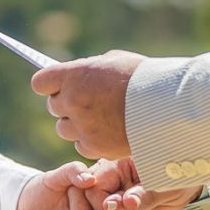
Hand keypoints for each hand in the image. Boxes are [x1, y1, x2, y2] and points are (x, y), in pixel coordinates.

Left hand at [30, 50, 144, 159]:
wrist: (168, 104)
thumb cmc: (143, 78)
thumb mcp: (114, 62)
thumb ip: (90, 71)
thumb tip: (78, 78)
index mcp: (74, 76)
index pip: (41, 82)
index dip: (50, 84)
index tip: (59, 84)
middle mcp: (72, 101)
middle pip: (53, 106)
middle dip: (66, 104)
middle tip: (86, 101)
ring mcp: (82, 126)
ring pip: (64, 129)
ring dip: (76, 124)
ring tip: (98, 118)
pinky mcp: (95, 147)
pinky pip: (81, 145)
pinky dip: (90, 141)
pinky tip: (108, 131)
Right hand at [87, 156, 203, 209]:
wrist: (191, 181)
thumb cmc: (178, 177)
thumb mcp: (163, 187)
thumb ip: (143, 195)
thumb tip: (125, 204)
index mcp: (117, 164)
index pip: (93, 187)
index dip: (104, 207)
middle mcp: (112, 177)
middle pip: (93, 202)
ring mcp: (116, 190)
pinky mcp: (122, 203)